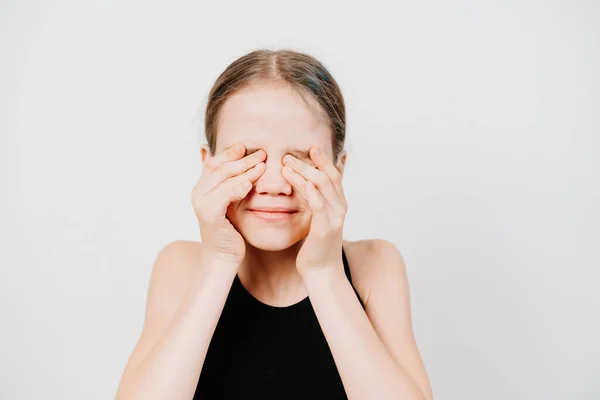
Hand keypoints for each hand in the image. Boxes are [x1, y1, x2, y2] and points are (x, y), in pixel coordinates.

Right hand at [192, 144, 265, 265]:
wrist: (222, 256)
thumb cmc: (230, 230)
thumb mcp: (230, 203)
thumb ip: (232, 184)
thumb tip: (242, 166)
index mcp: (203, 187)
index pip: (216, 163)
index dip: (230, 153)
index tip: (248, 146)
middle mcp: (199, 192)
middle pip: (220, 168)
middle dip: (242, 159)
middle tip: (262, 154)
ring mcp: (202, 203)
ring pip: (224, 180)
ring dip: (244, 171)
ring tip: (262, 165)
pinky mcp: (209, 215)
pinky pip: (224, 196)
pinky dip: (237, 188)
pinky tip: (250, 184)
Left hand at [281, 146, 347, 273]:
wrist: (321, 270)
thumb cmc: (316, 244)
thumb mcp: (318, 216)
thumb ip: (317, 197)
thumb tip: (310, 181)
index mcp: (338, 202)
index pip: (333, 174)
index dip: (323, 159)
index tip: (309, 147)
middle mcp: (340, 206)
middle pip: (327, 176)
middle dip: (309, 163)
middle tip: (289, 155)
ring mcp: (335, 217)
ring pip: (322, 187)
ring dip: (303, 173)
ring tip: (286, 165)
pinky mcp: (325, 229)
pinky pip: (319, 206)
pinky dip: (311, 193)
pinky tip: (302, 184)